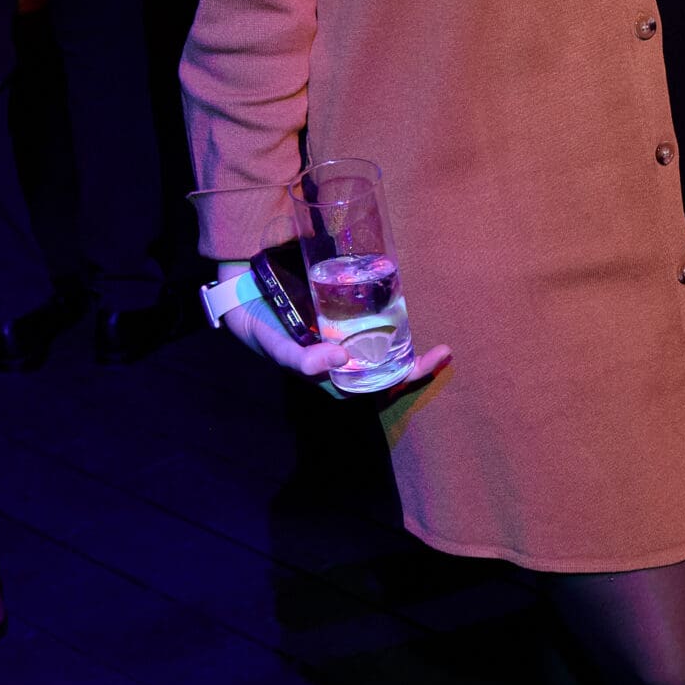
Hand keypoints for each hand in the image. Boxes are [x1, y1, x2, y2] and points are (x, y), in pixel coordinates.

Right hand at [214, 265, 451, 392]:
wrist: (242, 299)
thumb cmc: (262, 327)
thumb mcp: (278, 345)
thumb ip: (302, 358)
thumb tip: (340, 358)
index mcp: (332, 377)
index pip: (377, 386)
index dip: (407, 377)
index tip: (433, 360)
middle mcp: (341, 365)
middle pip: (385, 372)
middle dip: (415, 366)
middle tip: (443, 352)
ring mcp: (342, 346)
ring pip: (382, 353)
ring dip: (407, 349)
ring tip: (437, 345)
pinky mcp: (340, 325)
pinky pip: (371, 330)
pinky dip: (391, 325)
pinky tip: (405, 310)